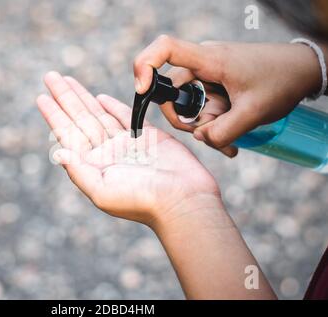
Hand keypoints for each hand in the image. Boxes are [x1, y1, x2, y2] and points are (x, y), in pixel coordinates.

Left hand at [37, 72, 275, 298]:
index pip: (69, 134)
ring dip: (84, 97)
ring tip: (68, 81)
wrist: (183, 200)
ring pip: (100, 114)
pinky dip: (113, 107)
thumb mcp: (102, 190)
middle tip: (50, 76)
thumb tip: (58, 152)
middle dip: (65, 97)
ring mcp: (127, 144)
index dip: (54, 115)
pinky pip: (126, 117)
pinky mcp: (148, 137)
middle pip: (81, 118)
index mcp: (94, 165)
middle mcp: (107, 153)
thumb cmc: (143, 200)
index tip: (41, 97)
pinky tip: (100, 97)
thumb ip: (79, 170)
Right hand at [133, 35, 321, 154]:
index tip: (142, 90)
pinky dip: (212, 123)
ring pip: (189, 104)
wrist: (303, 70)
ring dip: (206, 125)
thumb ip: (222, 132)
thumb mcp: (253, 112)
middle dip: (188, 119)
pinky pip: (202, 106)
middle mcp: (202, 63)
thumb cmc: (281, 81)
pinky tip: (230, 135)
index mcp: (209, 59)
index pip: (164, 49)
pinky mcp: (214, 83)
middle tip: (211, 133)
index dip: (145, 66)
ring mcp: (208, 74)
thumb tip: (199, 138)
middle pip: (173, 92)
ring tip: (231, 137)